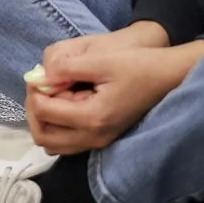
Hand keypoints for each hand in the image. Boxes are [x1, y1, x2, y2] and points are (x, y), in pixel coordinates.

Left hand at [23, 22, 201, 154]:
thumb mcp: (101, 60)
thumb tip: (40, 77)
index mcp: (92, 118)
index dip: (35, 92)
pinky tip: (68, 101)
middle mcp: (93, 137)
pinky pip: (68, 140)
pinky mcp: (102, 138)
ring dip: (45, 119)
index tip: (41, 75)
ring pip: (54, 143)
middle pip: (44, 136)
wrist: (168, 77)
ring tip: (54, 94)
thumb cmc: (138, 65)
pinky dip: (59, 125)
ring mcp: (99, 141)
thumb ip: (67, 68)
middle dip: (35, 110)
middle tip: (41, 87)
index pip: (45, 113)